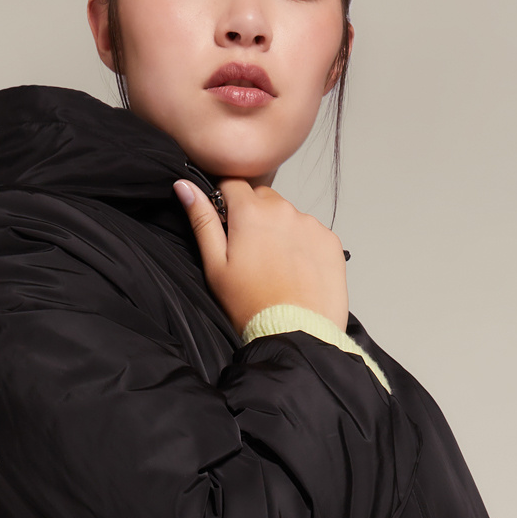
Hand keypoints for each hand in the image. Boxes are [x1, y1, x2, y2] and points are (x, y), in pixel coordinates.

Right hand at [174, 178, 349, 334]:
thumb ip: (202, 220)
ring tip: (276, 267)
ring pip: (288, 216)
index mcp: (250, 212)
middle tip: (251, 253)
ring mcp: (310, 224)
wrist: (295, 334)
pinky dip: (303, 245)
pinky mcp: (330, 241)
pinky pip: (311, 233)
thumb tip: (185, 186)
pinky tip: (296, 271)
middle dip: (254, 217)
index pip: (232, 183)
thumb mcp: (215, 265)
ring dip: (280, 231)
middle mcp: (283, 210)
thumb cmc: (251, 306)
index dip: (225, 201)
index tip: (226, 223)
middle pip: (263, 198)